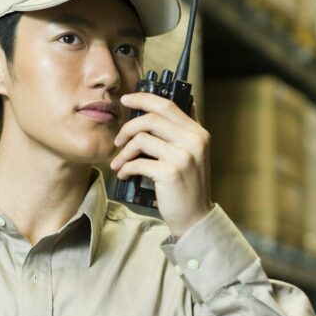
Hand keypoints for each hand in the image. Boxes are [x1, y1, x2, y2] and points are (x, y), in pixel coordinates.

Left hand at [110, 92, 212, 237]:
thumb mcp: (193, 154)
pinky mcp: (170, 173)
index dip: (143, 98)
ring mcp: (183, 157)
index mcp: (198, 133)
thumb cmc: (187, 185)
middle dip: (128, 127)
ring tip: (119, 162)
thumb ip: (183, 131)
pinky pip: (138, 162)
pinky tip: (124, 174)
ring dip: (124, 151)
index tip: (126, 99)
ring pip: (141, 139)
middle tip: (118, 140)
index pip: (167, 105)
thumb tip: (175, 103)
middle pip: (151, 119)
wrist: (194, 217)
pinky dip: (126, 168)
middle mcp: (194, 141)